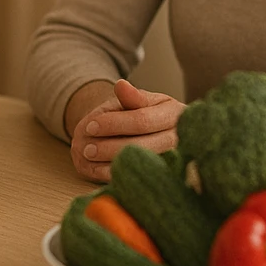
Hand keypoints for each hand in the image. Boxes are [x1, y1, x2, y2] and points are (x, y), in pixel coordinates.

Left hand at [69, 79, 183, 182]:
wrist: (159, 131)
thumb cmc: (148, 112)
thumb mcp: (142, 100)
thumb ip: (131, 96)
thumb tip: (120, 85)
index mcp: (176, 114)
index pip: (142, 121)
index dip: (114, 124)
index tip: (91, 125)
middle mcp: (179, 139)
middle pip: (142, 146)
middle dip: (110, 147)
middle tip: (86, 148)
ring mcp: (175, 160)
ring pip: (140, 165)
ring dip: (110, 163)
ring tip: (89, 158)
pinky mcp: (165, 176)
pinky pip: (139, 179)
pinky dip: (117, 176)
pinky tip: (99, 170)